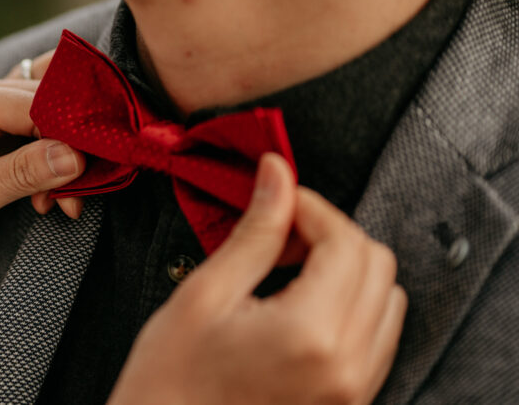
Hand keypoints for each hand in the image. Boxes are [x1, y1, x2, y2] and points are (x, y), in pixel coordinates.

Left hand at [0, 73, 84, 402]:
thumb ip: (24, 172)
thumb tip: (78, 154)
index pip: (36, 97)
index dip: (76, 124)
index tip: (110, 154)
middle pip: (47, 103)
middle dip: (75, 144)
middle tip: (95, 182)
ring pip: (47, 124)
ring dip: (66, 161)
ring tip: (68, 204)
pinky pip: (37, 144)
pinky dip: (53, 171)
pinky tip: (53, 204)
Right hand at [108, 154, 406, 404]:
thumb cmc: (170, 380)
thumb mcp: (206, 293)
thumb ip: (255, 231)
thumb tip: (277, 175)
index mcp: (310, 334)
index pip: (346, 242)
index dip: (312, 207)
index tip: (279, 199)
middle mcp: (347, 366)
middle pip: (378, 265)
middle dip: (332, 234)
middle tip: (281, 234)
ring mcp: (353, 389)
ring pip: (387, 299)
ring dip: (346, 269)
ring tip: (289, 270)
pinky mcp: (349, 401)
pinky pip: (377, 336)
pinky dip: (350, 305)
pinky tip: (300, 303)